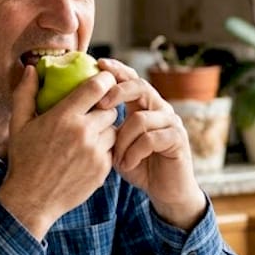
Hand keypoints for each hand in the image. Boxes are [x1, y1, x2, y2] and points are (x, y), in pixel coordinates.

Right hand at [0, 65, 118, 238]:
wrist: (31, 200)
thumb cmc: (23, 160)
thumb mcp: (18, 125)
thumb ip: (25, 94)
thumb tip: (30, 69)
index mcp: (64, 117)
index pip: (97, 87)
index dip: (105, 79)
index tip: (103, 79)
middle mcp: (84, 133)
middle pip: (110, 109)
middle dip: (104, 108)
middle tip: (93, 111)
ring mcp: (96, 153)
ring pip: (113, 130)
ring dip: (105, 129)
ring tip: (88, 135)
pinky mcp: (103, 170)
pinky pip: (112, 151)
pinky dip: (103, 150)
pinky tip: (86, 154)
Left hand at [95, 59, 206, 229]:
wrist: (164, 191)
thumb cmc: (137, 166)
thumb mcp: (115, 144)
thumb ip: (104, 126)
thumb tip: (77, 111)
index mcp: (144, 106)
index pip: (132, 79)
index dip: (117, 70)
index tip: (99, 63)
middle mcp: (160, 109)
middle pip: (141, 87)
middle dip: (118, 92)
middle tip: (101, 105)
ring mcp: (171, 122)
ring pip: (141, 118)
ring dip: (123, 140)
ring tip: (116, 158)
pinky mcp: (178, 139)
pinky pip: (151, 139)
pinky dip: (134, 152)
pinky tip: (127, 165)